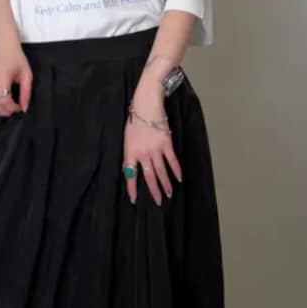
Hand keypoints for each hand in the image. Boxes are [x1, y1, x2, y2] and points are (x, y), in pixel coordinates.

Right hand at [0, 46, 31, 115]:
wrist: (4, 49)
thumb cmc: (16, 59)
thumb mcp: (26, 74)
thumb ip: (26, 92)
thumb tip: (24, 107)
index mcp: (2, 77)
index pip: (4, 99)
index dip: (12, 107)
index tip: (19, 107)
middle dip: (5, 111)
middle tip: (13, 109)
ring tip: (6, 108)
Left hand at [123, 85, 182, 204]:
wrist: (145, 105)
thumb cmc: (134, 120)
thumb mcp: (126, 138)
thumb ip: (129, 154)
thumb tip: (130, 169)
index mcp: (130, 152)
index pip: (130, 175)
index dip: (132, 188)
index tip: (133, 200)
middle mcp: (143, 153)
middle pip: (149, 176)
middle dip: (154, 191)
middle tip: (158, 202)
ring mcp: (155, 148)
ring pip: (161, 171)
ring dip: (166, 184)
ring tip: (169, 194)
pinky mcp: (166, 143)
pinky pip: (172, 160)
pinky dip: (176, 170)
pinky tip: (179, 178)